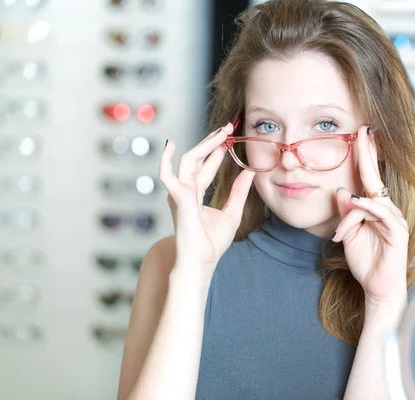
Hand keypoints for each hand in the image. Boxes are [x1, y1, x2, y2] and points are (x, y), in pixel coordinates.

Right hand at [159, 122, 255, 274]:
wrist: (203, 260)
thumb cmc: (213, 242)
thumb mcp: (232, 212)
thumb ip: (239, 191)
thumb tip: (250, 170)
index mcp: (196, 194)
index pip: (207, 166)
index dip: (217, 151)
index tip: (230, 137)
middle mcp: (186, 190)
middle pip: (198, 159)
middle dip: (212, 142)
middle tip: (228, 127)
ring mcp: (179, 192)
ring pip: (189, 160)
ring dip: (205, 145)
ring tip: (221, 132)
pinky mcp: (177, 196)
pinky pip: (167, 174)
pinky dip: (165, 159)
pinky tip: (170, 145)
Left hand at [332, 126, 408, 307]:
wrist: (378, 288)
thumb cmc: (365, 261)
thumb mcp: (348, 234)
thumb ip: (345, 214)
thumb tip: (341, 191)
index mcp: (374, 209)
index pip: (368, 178)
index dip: (364, 156)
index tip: (360, 134)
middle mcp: (386, 210)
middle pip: (375, 178)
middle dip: (369, 154)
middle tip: (364, 131)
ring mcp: (394, 220)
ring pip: (372, 201)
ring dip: (353, 211)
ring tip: (342, 227)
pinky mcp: (398, 232)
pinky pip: (383, 215)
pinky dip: (369, 209)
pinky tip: (358, 205)